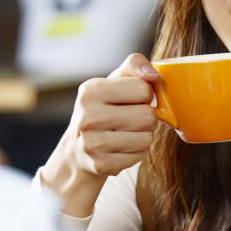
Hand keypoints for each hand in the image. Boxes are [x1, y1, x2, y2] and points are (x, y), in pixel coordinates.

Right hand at [39, 54, 159, 216]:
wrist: (78, 148)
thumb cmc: (103, 108)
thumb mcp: (114, 81)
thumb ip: (134, 65)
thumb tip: (152, 74)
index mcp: (91, 91)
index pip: (143, 89)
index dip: (144, 95)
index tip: (131, 100)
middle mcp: (88, 117)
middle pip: (147, 116)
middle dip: (147, 117)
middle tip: (132, 119)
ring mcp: (92, 144)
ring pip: (147, 138)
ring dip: (144, 135)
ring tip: (127, 133)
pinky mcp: (102, 164)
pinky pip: (140, 155)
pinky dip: (137, 152)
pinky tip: (122, 147)